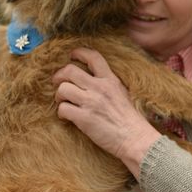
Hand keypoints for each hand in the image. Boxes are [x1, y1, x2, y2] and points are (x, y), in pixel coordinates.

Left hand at [52, 48, 160, 177]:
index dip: (79, 52)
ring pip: (62, 89)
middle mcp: (99, 87)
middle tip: (57, 82)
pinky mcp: (84, 118)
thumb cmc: (129, 119)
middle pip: (69, 71)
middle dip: (59, 76)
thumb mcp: (121, 93)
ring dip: (59, 96)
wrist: (134, 138)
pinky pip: (63, 109)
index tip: (72, 55)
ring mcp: (90, 102)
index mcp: (110, 80)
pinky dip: (61, 113)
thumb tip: (89, 79)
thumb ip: (107, 84)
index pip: (93, 57)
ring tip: (63, 102)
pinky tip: (67, 117)